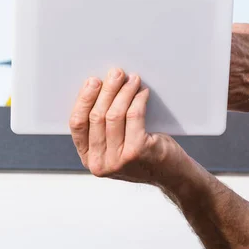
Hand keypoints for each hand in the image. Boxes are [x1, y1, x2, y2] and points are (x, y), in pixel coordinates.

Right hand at [69, 68, 186, 184]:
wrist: (171, 174)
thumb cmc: (143, 154)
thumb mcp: (115, 146)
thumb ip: (103, 128)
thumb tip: (101, 88)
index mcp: (89, 159)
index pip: (77, 125)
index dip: (84, 99)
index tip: (93, 81)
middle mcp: (100, 163)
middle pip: (97, 116)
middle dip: (106, 90)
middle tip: (116, 73)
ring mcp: (118, 160)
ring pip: (114, 115)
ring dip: (124, 92)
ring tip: (132, 79)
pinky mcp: (136, 152)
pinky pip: (133, 116)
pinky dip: (138, 99)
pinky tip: (143, 92)